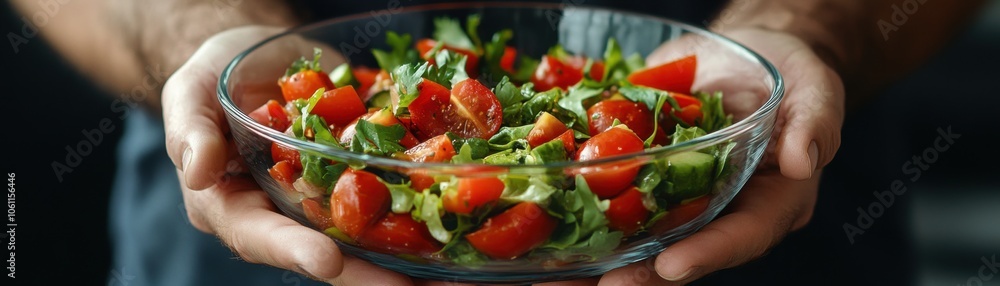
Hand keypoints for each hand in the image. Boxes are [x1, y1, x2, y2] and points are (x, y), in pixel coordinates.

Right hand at [162, 26, 462, 285]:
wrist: (266, 58)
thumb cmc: (217, 76)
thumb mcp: (189, 93)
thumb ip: (190, 131)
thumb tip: (199, 170)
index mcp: (235, 207)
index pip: (261, 236)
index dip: (294, 250)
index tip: (329, 261)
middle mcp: (287, 216)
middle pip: (328, 255)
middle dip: (372, 276)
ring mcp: (330, 203)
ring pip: (371, 239)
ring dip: (412, 259)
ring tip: (456, 273)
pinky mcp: (365, 180)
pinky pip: (396, 199)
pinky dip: (430, 211)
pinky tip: (469, 223)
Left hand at [546, 27, 842, 284]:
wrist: (747, 52)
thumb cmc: (791, 75)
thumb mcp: (815, 90)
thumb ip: (815, 124)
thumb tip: (804, 162)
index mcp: (766, 203)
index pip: (741, 236)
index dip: (707, 253)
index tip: (669, 266)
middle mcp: (717, 211)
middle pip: (678, 253)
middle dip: (636, 276)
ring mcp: (676, 197)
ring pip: (635, 237)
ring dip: (595, 259)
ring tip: (553, 279)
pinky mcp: (642, 174)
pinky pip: (610, 197)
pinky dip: (574, 209)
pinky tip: (537, 221)